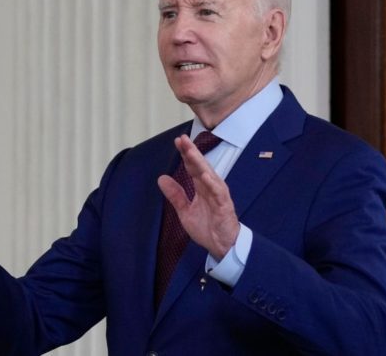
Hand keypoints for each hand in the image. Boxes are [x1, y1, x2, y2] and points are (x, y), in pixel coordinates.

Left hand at [157, 135, 239, 258]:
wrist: (221, 246)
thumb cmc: (207, 227)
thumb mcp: (185, 211)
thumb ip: (175, 195)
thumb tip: (161, 178)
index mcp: (201, 188)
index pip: (192, 167)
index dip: (185, 154)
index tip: (178, 141)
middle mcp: (210, 188)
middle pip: (200, 167)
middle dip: (191, 152)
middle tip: (182, 139)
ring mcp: (218, 196)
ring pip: (209, 175)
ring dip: (200, 163)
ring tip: (190, 152)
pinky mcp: (224, 206)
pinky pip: (218, 193)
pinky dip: (213, 183)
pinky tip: (206, 175)